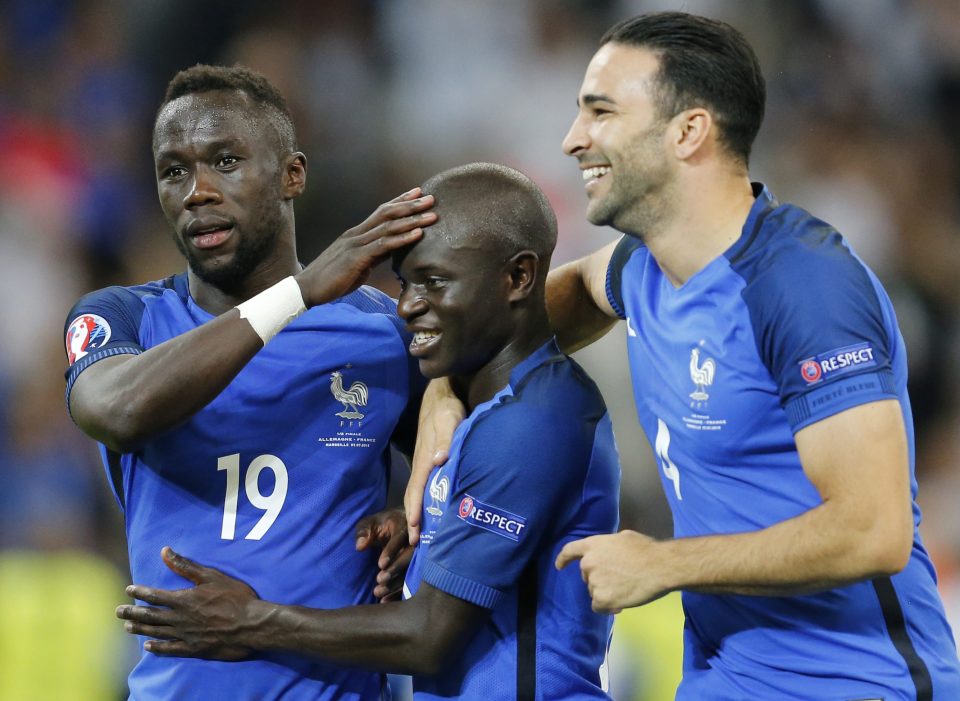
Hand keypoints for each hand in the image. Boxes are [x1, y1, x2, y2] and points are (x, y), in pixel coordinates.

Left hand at [116, 546, 258, 659]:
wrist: (251, 625)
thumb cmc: (235, 597)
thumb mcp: (211, 576)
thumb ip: (186, 566)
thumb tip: (165, 551)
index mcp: (184, 600)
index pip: (155, 595)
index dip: (140, 592)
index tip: (128, 590)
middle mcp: (180, 619)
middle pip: (151, 615)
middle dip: (133, 612)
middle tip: (117, 611)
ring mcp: (185, 635)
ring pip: (157, 632)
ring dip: (141, 629)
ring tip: (127, 626)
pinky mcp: (194, 649)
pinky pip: (171, 649)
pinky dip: (158, 648)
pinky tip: (148, 647)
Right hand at [295, 188, 436, 307]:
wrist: (306, 289)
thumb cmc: (331, 280)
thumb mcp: (357, 264)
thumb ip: (373, 255)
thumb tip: (390, 251)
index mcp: (356, 234)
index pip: (381, 212)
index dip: (400, 201)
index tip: (418, 193)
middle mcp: (356, 234)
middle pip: (387, 213)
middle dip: (411, 205)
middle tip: (432, 197)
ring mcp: (356, 244)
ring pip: (388, 227)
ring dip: (412, 220)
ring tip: (432, 214)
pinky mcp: (356, 258)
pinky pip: (383, 245)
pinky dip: (403, 238)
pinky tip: (418, 234)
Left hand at [355, 508, 412, 601]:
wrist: (396, 524)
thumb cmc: (379, 524)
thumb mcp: (369, 523)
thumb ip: (364, 532)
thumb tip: (360, 546)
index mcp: (403, 527)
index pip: (399, 538)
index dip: (391, 551)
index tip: (380, 564)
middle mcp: (413, 541)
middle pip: (409, 556)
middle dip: (396, 569)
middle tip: (380, 580)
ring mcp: (416, 556)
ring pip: (411, 570)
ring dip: (396, 583)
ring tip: (379, 593)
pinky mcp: (415, 568)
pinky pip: (410, 581)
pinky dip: (398, 592)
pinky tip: (386, 601)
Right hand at [405, 378, 464, 543]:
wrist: (440, 396)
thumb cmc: (446, 409)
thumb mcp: (450, 420)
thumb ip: (445, 440)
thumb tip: (439, 461)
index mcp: (425, 460)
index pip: (418, 491)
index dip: (415, 512)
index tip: (415, 532)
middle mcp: (422, 464)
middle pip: (414, 496)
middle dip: (414, 519)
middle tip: (415, 543)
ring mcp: (425, 463)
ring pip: (418, 492)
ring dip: (417, 512)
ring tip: (420, 533)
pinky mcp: (429, 460)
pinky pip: (424, 485)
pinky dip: (423, 500)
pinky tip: (431, 509)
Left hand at [555, 530, 670, 613]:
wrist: (659, 566)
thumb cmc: (645, 550)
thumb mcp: (623, 538)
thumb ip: (608, 546)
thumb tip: (609, 552)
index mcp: (592, 545)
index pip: (570, 550)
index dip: (563, 559)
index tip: (559, 566)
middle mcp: (588, 563)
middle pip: (586, 576)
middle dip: (599, 579)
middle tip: (618, 580)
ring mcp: (593, 582)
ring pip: (594, 592)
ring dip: (605, 593)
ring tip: (625, 590)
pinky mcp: (602, 599)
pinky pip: (598, 606)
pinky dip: (607, 607)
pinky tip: (621, 603)